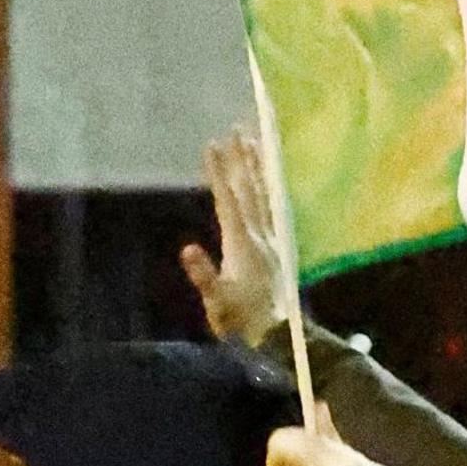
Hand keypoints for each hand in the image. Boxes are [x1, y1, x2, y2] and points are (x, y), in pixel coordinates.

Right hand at [179, 127, 287, 349]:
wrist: (280, 335)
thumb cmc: (242, 320)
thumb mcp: (217, 302)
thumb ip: (204, 275)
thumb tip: (187, 248)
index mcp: (242, 244)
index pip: (228, 200)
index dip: (219, 172)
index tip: (212, 146)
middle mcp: (260, 235)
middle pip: (249, 189)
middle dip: (241, 158)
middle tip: (236, 130)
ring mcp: (273, 239)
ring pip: (265, 194)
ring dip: (258, 167)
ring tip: (254, 142)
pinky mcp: (279, 245)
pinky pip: (274, 206)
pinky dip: (270, 186)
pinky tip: (268, 177)